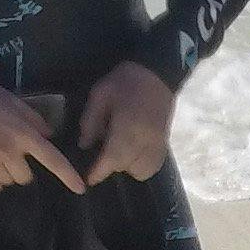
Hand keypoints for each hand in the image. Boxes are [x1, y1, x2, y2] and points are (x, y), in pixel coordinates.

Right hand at [0, 82, 82, 193]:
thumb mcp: (18, 103)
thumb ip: (36, 121)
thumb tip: (48, 136)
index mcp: (25, 135)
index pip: (52, 160)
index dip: (68, 176)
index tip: (79, 189)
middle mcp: (11, 152)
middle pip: (27, 177)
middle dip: (25, 169)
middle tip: (16, 155)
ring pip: (9, 181)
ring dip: (9, 174)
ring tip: (1, 158)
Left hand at [72, 61, 175, 184]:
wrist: (157, 70)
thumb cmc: (126, 81)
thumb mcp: (100, 94)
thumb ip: (90, 120)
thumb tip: (84, 145)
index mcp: (129, 127)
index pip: (113, 159)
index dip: (99, 172)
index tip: (88, 178)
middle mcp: (146, 140)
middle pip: (127, 167)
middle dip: (111, 166)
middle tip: (100, 155)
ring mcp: (159, 142)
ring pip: (143, 170)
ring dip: (128, 167)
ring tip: (118, 152)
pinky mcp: (165, 141)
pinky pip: (154, 164)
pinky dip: (142, 164)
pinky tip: (133, 152)